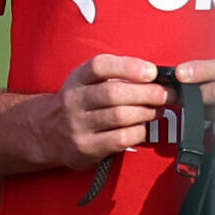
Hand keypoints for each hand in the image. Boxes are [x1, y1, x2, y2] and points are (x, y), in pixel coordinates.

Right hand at [29, 55, 169, 169]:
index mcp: (77, 79)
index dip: (128, 67)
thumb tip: (154, 76)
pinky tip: (143, 127)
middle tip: (166, 94)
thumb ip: (115, 76)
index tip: (151, 71)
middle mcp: (74, 100)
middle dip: (147, 93)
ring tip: (158, 110)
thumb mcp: (87, 82)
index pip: (100, 66)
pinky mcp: (86, 148)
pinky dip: (138, 131)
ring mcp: (78, 125)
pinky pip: (120, 139)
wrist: (47, 133)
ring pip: (120, 116)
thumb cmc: (79, 103)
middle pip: (114, 93)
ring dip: (146, 112)